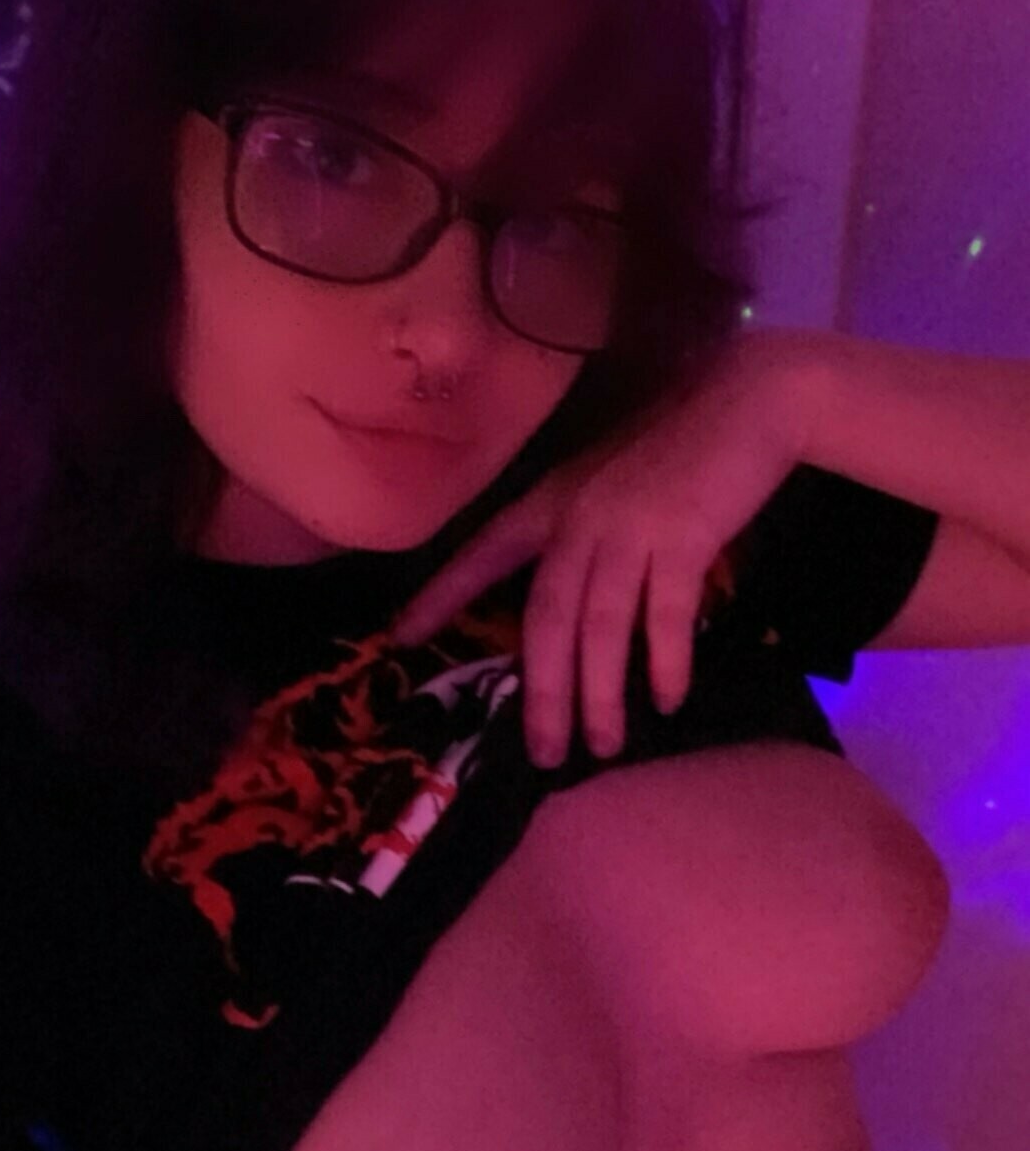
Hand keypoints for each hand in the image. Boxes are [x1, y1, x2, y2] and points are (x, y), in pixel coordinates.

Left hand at [389, 329, 813, 766]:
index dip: (442, 595)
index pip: (484, 552)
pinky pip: (666, 612)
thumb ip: (581, 533)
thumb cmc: (681, 447)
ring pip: (599, 625)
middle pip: (546, 617)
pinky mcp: (685, 535)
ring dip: (600, 693)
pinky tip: (666, 698)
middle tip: (545, 753)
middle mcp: (580, 516)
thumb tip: (569, 608)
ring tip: (605, 745)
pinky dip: (665, 660)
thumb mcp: (610, 484)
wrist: (750, 398)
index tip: (399, 637)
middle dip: (543, 691)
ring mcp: (631, 526)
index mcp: (554, 500)